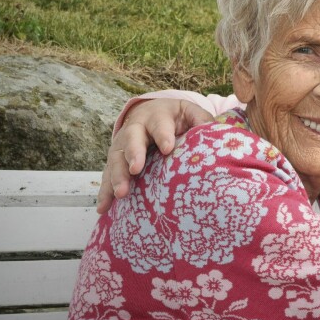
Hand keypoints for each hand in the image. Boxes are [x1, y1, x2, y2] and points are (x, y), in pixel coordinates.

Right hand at [96, 99, 212, 213]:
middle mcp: (136, 128)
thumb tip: (215, 133)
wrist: (152, 111)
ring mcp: (122, 144)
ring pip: (116, 158)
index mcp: (157, 116)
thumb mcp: (191, 113)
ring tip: (120, 193)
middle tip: (136, 169)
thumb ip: (202, 121)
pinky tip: (104, 208)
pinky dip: (105, 191)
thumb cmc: (177, 117)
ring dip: (117, 176)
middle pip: (131, 139)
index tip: (167, 148)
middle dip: (133, 154)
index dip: (163, 135)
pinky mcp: (116, 160)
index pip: (159, 124)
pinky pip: (108, 175)